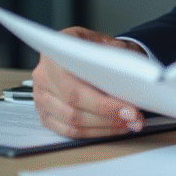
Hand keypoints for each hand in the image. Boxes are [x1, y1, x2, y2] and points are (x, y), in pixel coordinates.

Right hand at [31, 27, 146, 138]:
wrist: (87, 49)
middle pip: (74, 107)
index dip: (103, 104)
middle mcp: (43, 76)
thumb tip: (132, 79)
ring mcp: (40, 96)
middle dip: (108, 117)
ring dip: (104, 127)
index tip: (129, 110)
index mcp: (55, 54)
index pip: (76, 88)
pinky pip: (68, 130)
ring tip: (128, 123)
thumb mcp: (107, 42)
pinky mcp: (44, 113)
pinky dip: (93, 132)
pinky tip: (112, 128)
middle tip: (134, 119)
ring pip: (72, 122)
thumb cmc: (97, 47)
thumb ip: (115, 58)